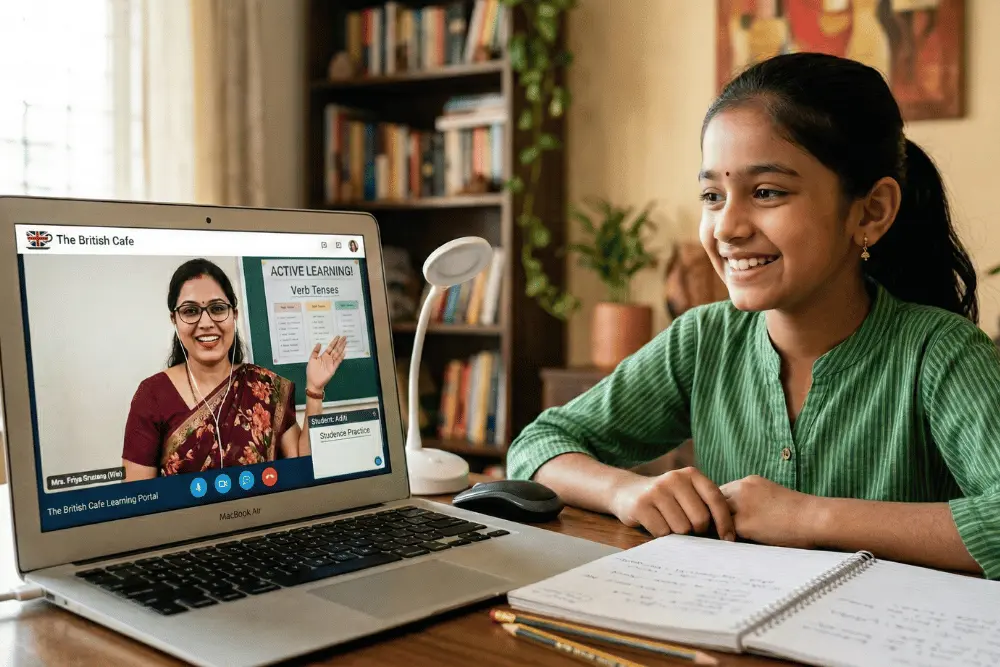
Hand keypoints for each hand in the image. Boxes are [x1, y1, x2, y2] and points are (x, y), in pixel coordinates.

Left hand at [305, 335, 346, 393]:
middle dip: (340, 343)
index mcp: (323, 356)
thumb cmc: (311, 371)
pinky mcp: (333, 368)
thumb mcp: (311, 359)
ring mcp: (332, 363)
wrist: (313, 382)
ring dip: (341, 348)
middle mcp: (329, 358)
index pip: (330, 347)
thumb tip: (319, 343)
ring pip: (338, 354)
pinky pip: (338, 361)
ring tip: (345, 342)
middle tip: (344, 337)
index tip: (338, 336)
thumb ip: (315, 351)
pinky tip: (344, 352)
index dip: (334, 342)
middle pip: (336, 349)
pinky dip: (341, 357)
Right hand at [609, 467, 734, 539]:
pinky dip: (662, 535)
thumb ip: (704, 504)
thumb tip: (727, 535)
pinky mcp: (641, 505)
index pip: (716, 499)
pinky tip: (656, 525)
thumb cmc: (665, 499)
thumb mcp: (686, 493)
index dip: (725, 522)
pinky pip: (663, 532)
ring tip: (669, 524)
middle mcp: (674, 478)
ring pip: (682, 528)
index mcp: (691, 474)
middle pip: (700, 519)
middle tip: (688, 529)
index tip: (728, 539)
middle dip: (696, 531)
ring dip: (678, 534)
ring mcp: (657, 490)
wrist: (626, 491)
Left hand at [720, 475, 817, 548]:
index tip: (721, 520)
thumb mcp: (772, 497)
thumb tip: (737, 518)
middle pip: (712, 502)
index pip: (720, 492)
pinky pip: (724, 531)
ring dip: (715, 528)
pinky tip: (728, 547)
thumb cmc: (799, 514)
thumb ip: (752, 501)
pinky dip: (724, 539)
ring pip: (714, 516)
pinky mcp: (743, 523)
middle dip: (712, 516)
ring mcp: (741, 505)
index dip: (717, 507)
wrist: (815, 518)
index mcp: (749, 482)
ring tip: (719, 541)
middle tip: (713, 532)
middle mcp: (741, 489)